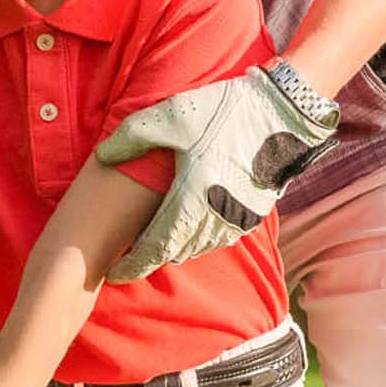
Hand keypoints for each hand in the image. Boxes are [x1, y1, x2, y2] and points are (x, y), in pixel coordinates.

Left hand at [94, 62, 338, 282]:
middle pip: (174, 252)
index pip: (155, 249)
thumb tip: (102, 156)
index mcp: (189, 199)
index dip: (133, 266)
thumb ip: (133, 137)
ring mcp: (236, 221)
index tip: (116, 273)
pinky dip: (200, 239)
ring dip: (176, 248)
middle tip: (131, 256)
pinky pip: (219, 238)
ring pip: (197, 248)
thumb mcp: (172, 116)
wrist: (283, 114)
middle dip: (151, 257)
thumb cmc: (224, 112)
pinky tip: (191, 226)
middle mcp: (213, 218)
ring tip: (158, 241)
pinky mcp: (252, 217)